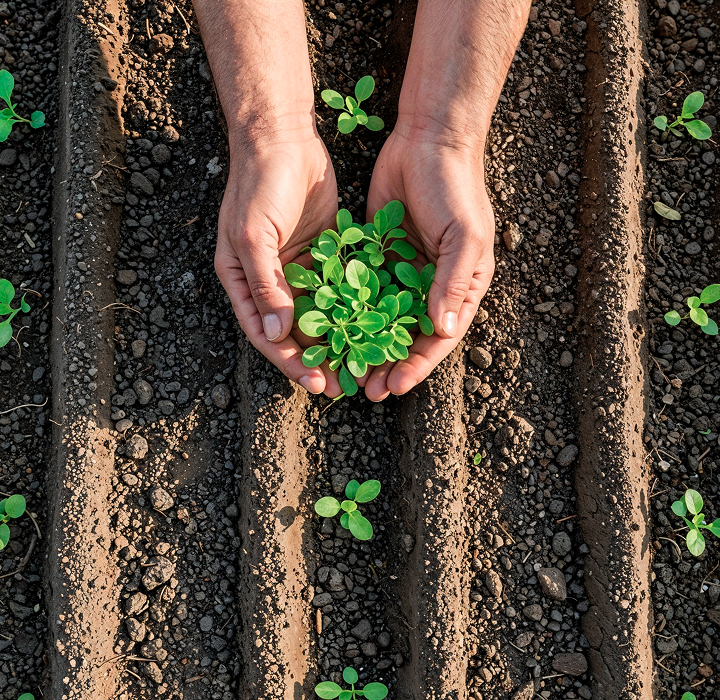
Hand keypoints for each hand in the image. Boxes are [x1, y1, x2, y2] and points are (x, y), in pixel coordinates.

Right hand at [215, 128, 342, 395]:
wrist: (282, 137)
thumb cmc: (258, 185)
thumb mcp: (253, 236)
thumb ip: (265, 285)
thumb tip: (277, 334)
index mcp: (244, 282)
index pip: (265, 333)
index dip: (289, 361)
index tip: (314, 383)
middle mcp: (270, 281)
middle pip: (293, 331)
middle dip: (317, 358)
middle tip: (342, 386)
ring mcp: (298, 268)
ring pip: (319, 314)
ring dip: (337, 340)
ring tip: (360, 365)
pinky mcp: (323, 254)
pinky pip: (338, 288)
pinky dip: (351, 309)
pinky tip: (371, 327)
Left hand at [361, 127, 494, 400]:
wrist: (428, 140)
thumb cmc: (455, 188)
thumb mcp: (464, 236)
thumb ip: (452, 282)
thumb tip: (443, 330)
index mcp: (460, 287)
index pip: (439, 337)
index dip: (418, 364)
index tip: (396, 385)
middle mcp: (430, 286)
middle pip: (408, 335)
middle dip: (387, 363)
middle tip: (365, 389)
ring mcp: (402, 272)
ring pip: (381, 319)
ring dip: (365, 344)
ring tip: (345, 368)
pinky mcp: (377, 255)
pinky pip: (361, 289)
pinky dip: (348, 310)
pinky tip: (331, 329)